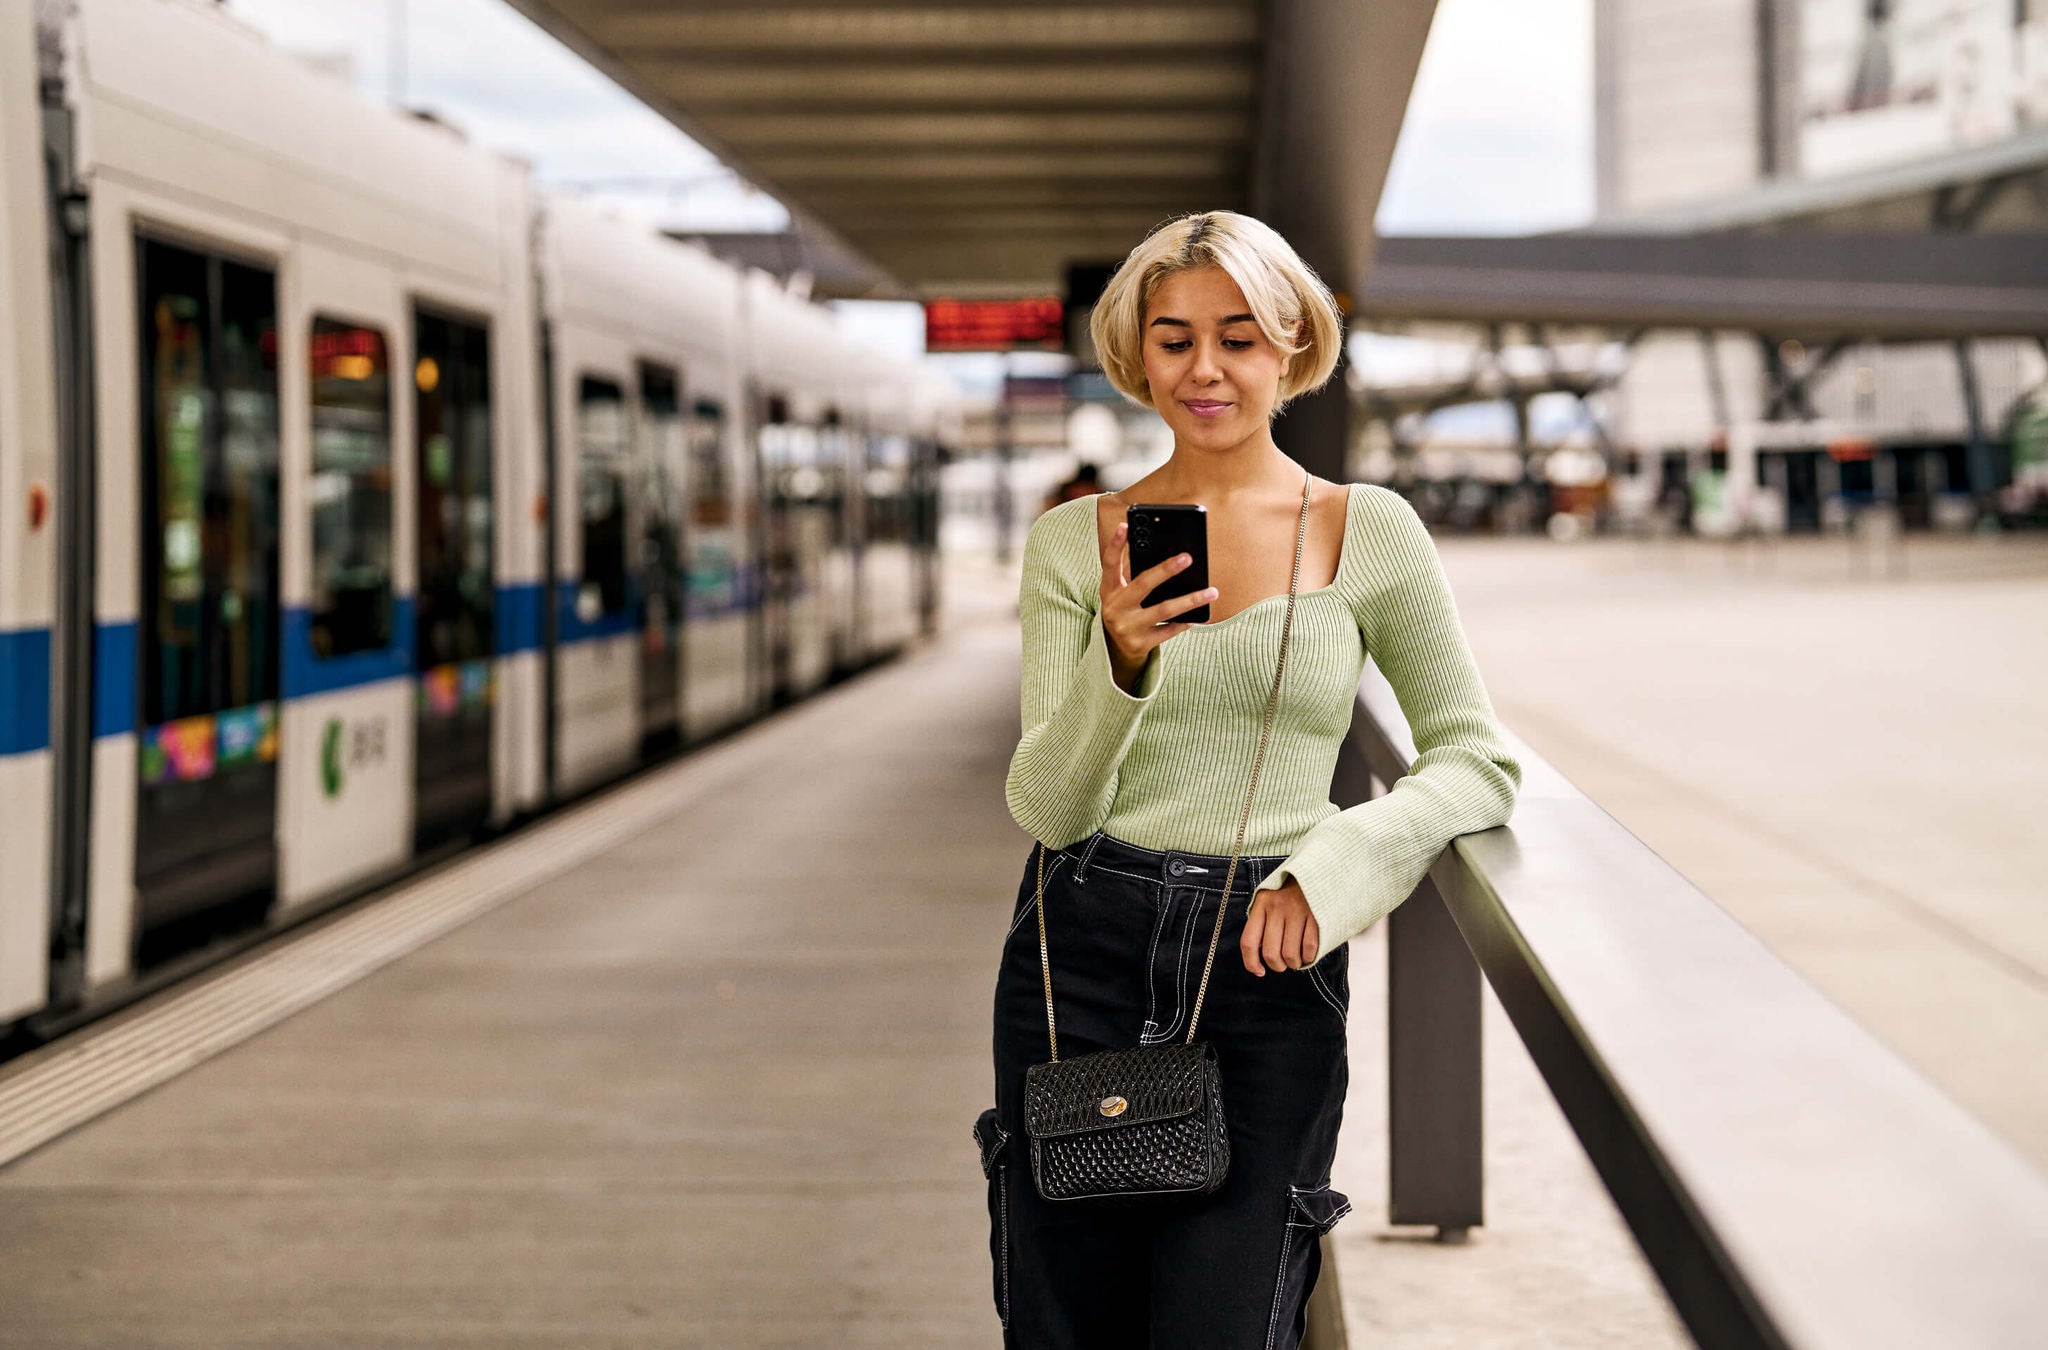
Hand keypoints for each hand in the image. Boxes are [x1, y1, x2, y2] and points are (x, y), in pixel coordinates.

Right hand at [1099, 520, 1217, 690]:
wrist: (1116, 648)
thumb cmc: (1125, 608)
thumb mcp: (1121, 591)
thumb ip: (1134, 572)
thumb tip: (1164, 550)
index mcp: (1108, 590)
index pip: (1109, 564)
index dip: (1116, 544)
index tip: (1125, 525)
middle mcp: (1114, 608)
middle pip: (1142, 584)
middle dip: (1165, 570)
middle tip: (1188, 557)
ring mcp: (1127, 627)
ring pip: (1163, 610)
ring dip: (1190, 600)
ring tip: (1212, 591)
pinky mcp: (1140, 644)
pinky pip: (1168, 631)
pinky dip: (1185, 622)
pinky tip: (1200, 615)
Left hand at [1240, 881, 1320, 975]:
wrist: (1320, 872)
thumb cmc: (1291, 893)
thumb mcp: (1271, 900)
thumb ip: (1262, 924)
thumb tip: (1257, 960)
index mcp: (1262, 904)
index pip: (1248, 941)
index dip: (1251, 963)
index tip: (1259, 972)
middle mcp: (1277, 907)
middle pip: (1270, 953)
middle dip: (1277, 966)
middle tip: (1283, 964)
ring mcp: (1298, 911)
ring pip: (1290, 954)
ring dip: (1294, 964)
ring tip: (1297, 958)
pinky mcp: (1317, 916)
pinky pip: (1309, 948)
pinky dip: (1309, 957)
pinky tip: (1309, 953)